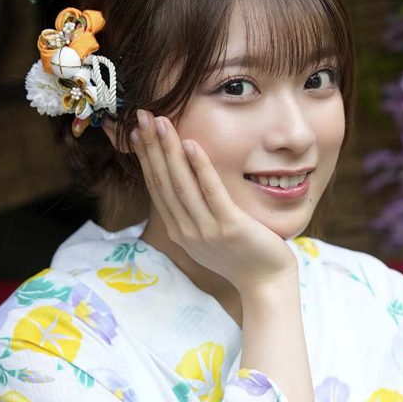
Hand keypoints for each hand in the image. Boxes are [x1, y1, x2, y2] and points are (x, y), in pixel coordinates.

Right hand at [131, 110, 297, 295]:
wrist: (266, 284)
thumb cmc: (243, 256)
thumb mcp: (209, 236)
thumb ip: (194, 213)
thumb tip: (185, 183)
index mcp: (179, 231)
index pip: (156, 188)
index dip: (145, 158)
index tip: (136, 131)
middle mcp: (186, 231)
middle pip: (163, 182)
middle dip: (150, 148)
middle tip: (141, 117)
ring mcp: (206, 230)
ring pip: (181, 185)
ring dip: (170, 151)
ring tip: (160, 123)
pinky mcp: (229, 227)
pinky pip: (211, 192)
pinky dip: (200, 167)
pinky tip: (192, 144)